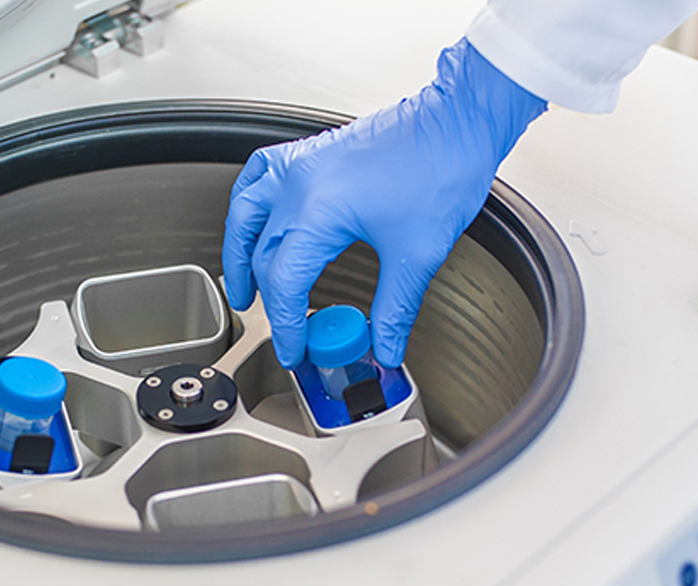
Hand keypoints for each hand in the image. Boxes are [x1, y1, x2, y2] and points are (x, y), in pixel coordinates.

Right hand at [222, 38, 545, 368]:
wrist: (458, 121)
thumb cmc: (442, 169)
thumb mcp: (416, 255)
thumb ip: (394, 309)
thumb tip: (385, 345)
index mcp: (318, 211)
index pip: (283, 283)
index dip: (286, 325)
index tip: (295, 351)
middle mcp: (299, 184)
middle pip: (261, 254)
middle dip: (267, 300)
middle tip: (285, 331)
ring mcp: (302, 164)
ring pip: (244, 214)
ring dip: (239, 254)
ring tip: (242, 286)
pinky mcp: (312, 152)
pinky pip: (259, 177)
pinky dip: (249, 204)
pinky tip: (253, 220)